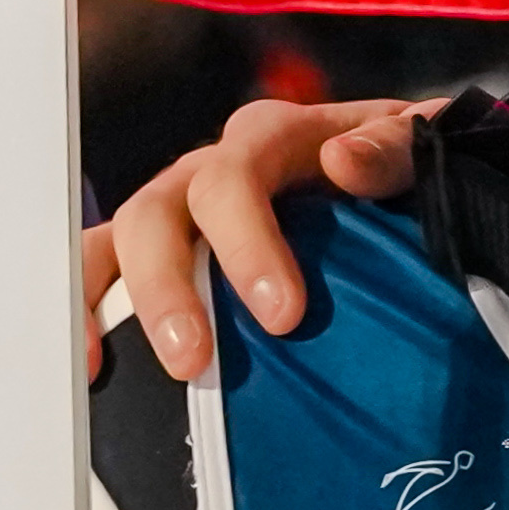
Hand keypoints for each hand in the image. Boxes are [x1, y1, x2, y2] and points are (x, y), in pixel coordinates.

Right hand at [81, 91, 434, 385]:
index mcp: (271, 138)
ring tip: (127, 370)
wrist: (400, 189)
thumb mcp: (419, 145)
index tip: (282, 315)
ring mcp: (179, 213)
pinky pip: (106, 273)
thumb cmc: (402, 170)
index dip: (248, 243)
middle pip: (159, 211)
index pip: (238, 174)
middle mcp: (210, 170)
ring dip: (116, 303)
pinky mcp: (163, 255)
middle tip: (193, 360)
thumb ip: (394, 149)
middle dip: (169, 287)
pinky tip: (92, 367)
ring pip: (122, 240)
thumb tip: (342, 162)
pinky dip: (89, 313)